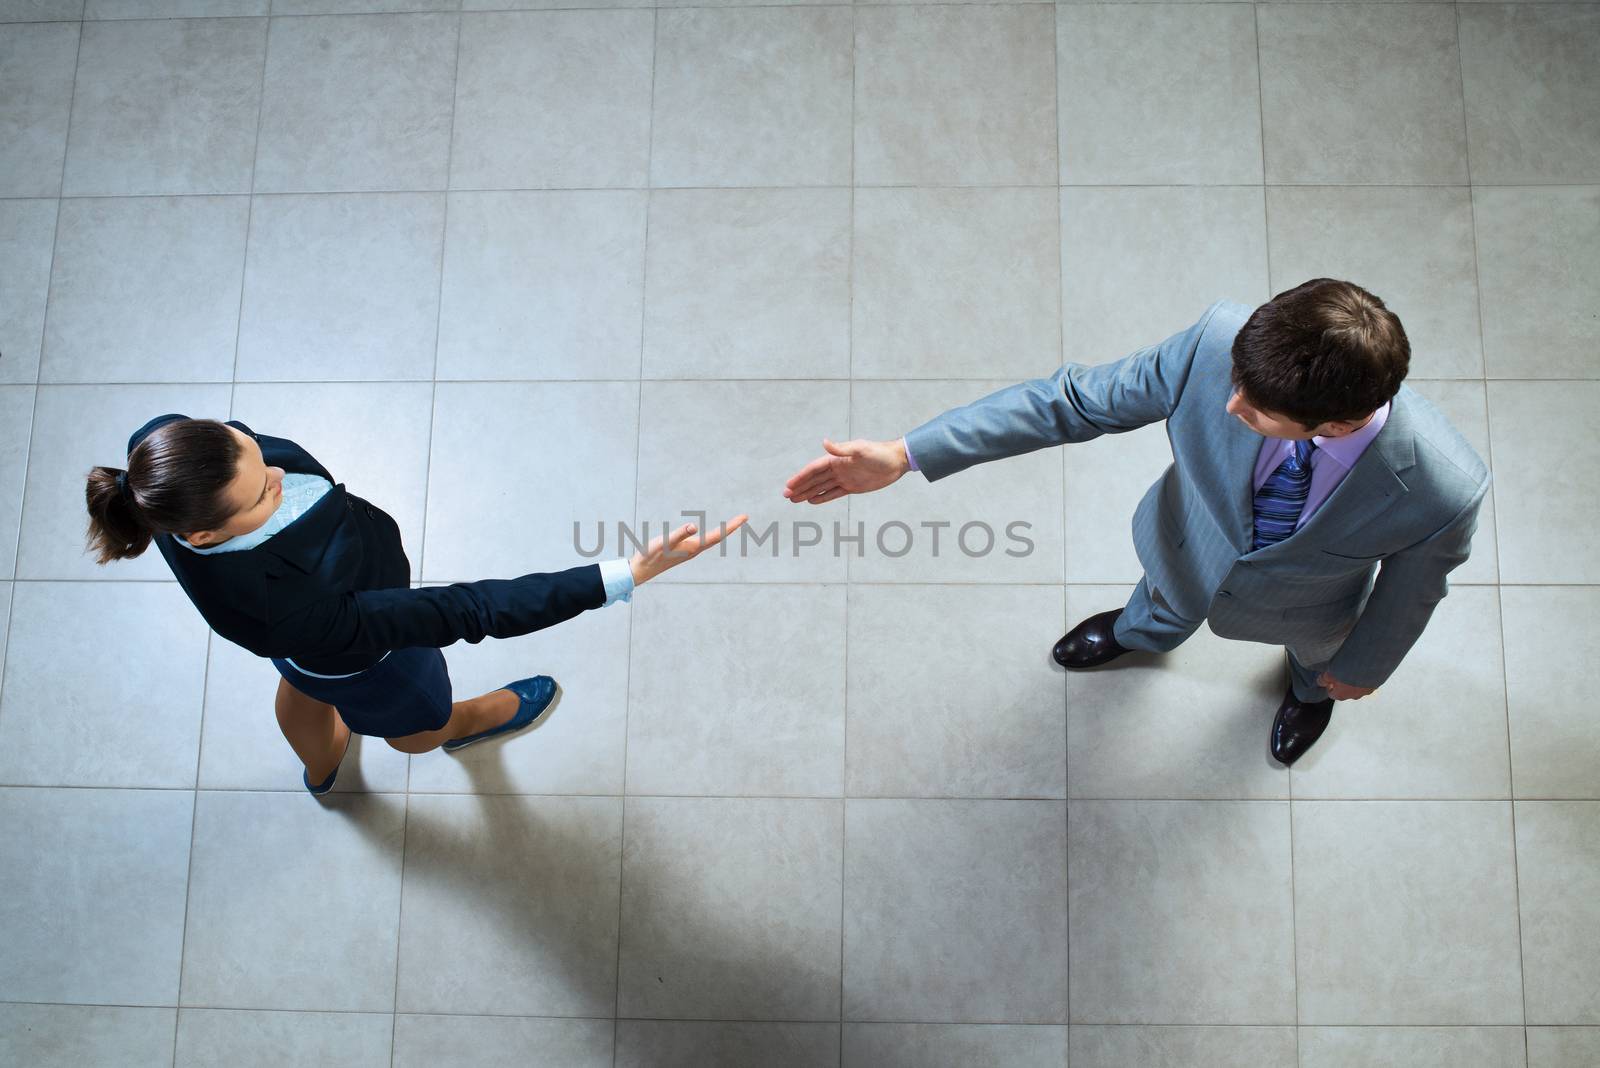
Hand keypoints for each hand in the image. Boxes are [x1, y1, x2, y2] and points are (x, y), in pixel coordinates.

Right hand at [628, 514, 748, 584]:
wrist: (642, 570)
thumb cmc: (652, 556)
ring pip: (710, 540)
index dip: (731, 526)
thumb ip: (679, 534)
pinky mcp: (682, 551)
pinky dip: (710, 535)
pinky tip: (708, 534)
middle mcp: (694, 550)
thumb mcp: (664, 542)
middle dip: (730, 527)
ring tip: (732, 524)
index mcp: (693, 547)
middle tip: (744, 517)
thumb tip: (694, 526)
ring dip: (722, 532)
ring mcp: (689, 551)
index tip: (744, 517)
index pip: (717, 535)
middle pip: (717, 537)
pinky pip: (701, 542)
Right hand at [782, 438, 909, 504]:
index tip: (789, 485)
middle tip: (786, 495)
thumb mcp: (861, 449)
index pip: (814, 469)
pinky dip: (823, 497)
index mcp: (837, 459)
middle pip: (814, 479)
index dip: (801, 477)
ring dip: (807, 492)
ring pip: (821, 487)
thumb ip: (842, 449)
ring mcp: (845, 478)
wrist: (897, 461)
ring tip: (794, 500)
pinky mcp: (853, 487)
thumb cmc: (879, 453)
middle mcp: (838, 468)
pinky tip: (812, 501)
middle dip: (800, 486)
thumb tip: (824, 442)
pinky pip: (834, 493)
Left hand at [1317, 672, 1375, 700]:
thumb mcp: (1329, 673)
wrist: (1369, 665)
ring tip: (1353, 669)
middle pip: (1345, 692)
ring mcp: (1366, 691)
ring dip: (1354, 681)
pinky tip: (1362, 668)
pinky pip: (1368, 682)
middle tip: (1341, 672)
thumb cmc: (1345, 671)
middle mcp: (1354, 696)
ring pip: (1357, 687)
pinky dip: (1365, 677)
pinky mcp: (1376, 684)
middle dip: (1342, 683)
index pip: (1332, 694)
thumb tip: (1320, 682)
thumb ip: (1323, 679)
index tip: (1330, 678)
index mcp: (1341, 695)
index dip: (1329, 685)